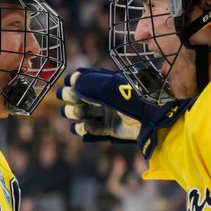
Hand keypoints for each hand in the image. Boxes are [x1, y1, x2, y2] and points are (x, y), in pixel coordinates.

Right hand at [57, 68, 191, 157]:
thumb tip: (72, 81)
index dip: (75, 81)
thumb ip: (89, 84)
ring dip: (75, 112)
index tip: (67, 82)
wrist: (148, 119)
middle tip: (62, 96)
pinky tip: (78, 127)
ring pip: (85, 112)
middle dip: (71, 96)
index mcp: (109, 85)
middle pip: (83, 97)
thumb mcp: (108, 88)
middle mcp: (107, 99)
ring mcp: (109, 114)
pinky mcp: (111, 129)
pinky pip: (93, 129)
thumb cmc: (130, 99)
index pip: (88, 81)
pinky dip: (83, 129)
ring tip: (71, 112)